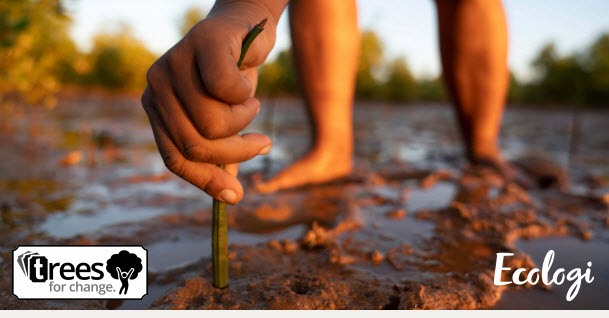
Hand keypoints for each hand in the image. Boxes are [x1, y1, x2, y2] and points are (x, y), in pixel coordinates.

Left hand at [141, 2, 278, 204]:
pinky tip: (248, 83)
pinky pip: (227, 90)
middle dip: (236, 153)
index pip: (174, 158)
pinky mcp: (200, 44)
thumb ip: (220, 152)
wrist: (247, 25)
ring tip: (252, 103)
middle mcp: (156, 87)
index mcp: (157, 109)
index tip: (235, 197)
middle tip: (262, 143)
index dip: (205, 181)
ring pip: (212, 124)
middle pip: (195, 145)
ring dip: (245, 121)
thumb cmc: (234, 76)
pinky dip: (246, 95)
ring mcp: (174, 63)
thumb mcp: (225, 119)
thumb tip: (227, 196)